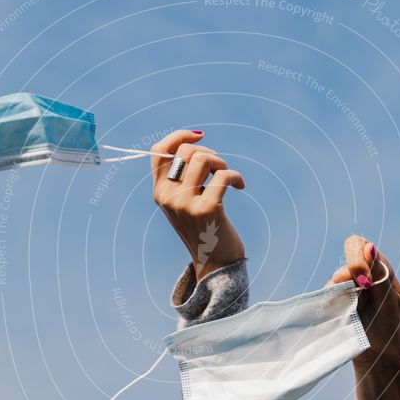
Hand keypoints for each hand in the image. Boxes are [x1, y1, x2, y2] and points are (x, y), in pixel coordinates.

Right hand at [151, 130, 245, 281]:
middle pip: (187, 151)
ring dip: (222, 163)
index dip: (179, 136)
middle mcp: (167, 197)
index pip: (158, 152)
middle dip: (209, 153)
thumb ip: (182, 177)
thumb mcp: (184, 201)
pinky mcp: (206, 210)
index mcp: (159, 192)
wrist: (214, 263)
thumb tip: (195, 141)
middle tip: (219, 169)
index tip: (199, 136)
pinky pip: (223, 176)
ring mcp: (185, 204)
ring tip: (229, 177)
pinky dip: (235, 176)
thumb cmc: (204, 228)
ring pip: (204, 159)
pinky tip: (240, 186)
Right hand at [326, 235, 399, 367]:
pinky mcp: (336, 302)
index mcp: (382, 270)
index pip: (362, 246)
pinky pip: (327, 294)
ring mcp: (348, 288)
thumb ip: (379, 275)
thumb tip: (370, 247)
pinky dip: (333, 303)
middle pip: (348, 254)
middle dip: (349, 270)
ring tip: (355, 312)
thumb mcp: (388, 303)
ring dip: (343, 292)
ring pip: (336, 278)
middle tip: (359, 290)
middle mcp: (364, 275)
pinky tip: (343, 315)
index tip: (363, 278)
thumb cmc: (389, 331)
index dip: (358, 256)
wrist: (377, 359)